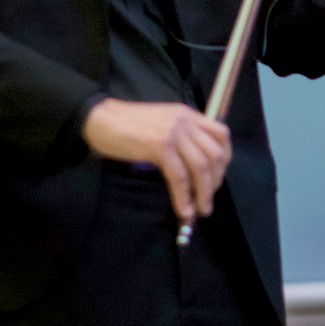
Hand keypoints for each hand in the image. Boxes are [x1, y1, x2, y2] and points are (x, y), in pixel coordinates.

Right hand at [81, 97, 231, 229]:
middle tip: (208, 198)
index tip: (217, 178)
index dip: (225, 159)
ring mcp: (173, 133)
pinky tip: (184, 211)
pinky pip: (179, 177)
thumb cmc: (127, 125)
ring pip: (200, 167)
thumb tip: (194, 166)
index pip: (221, 134)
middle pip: (215, 154)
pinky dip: (184, 197)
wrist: (100, 119)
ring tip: (201, 211)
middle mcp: (185, 121)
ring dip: (204, 193)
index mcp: (187, 114)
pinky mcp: (160, 147)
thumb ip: (180, 137)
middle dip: (216, 180)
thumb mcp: (162, 123)